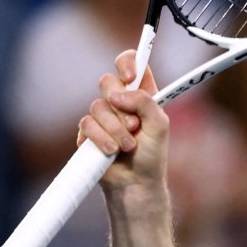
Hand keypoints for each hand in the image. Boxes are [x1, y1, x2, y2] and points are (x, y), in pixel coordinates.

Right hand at [77, 50, 169, 193]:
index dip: (127, 62)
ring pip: (97, 106)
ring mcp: (103, 116)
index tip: (129, 76)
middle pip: (107, 81)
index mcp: (142, 94)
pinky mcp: (87, 132)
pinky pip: (87, 124)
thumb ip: (145, 103)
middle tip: (134, 125)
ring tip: (128, 146)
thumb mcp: (159, 126)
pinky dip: (102, 138)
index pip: (132, 64)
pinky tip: (112, 151)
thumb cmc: (152, 155)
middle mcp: (121, 102)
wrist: (135, 183)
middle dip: (120, 105)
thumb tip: (118, 94)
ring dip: (115, 129)